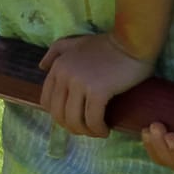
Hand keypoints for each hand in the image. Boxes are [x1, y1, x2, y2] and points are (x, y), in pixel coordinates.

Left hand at [38, 33, 153, 137]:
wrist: (131, 42)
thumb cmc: (107, 44)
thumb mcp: (76, 43)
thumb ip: (56, 51)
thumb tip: (41, 66)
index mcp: (58, 66)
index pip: (47, 101)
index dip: (59, 115)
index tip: (74, 119)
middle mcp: (64, 75)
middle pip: (59, 114)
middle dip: (72, 127)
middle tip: (87, 129)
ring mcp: (79, 83)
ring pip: (74, 120)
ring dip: (86, 132)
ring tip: (98, 131)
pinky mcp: (97, 91)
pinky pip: (93, 120)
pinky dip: (98, 129)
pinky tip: (105, 130)